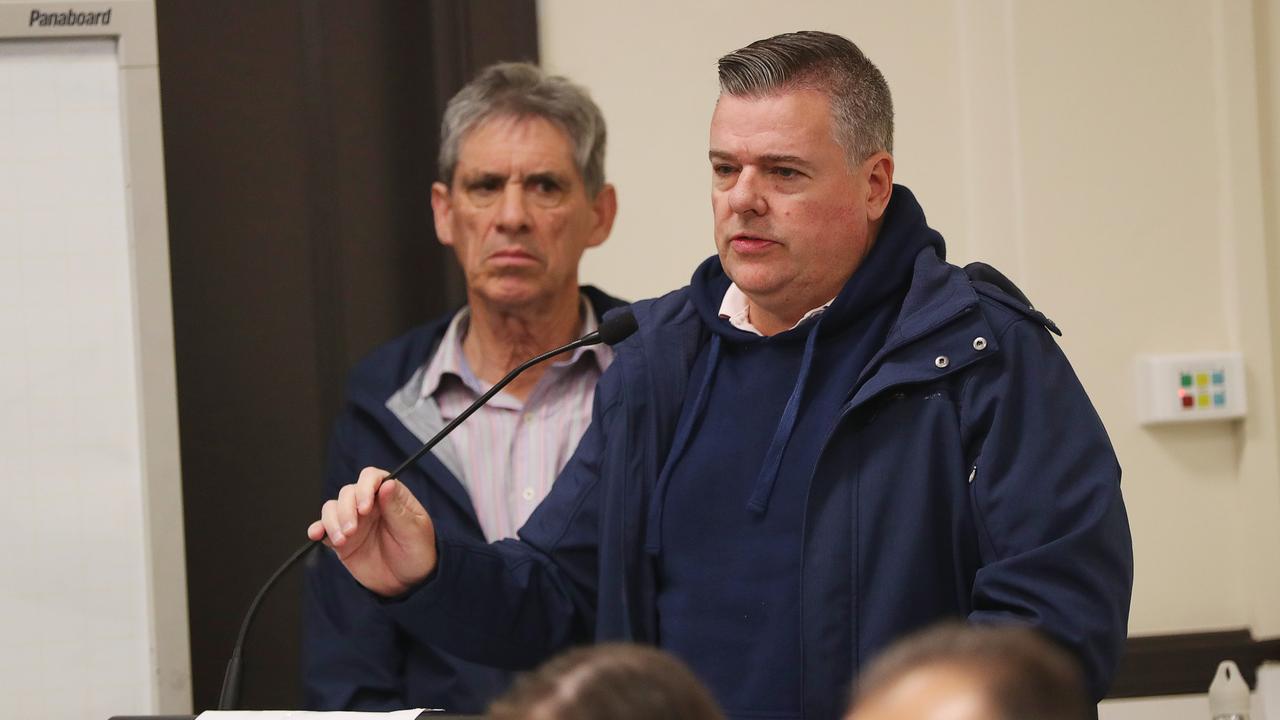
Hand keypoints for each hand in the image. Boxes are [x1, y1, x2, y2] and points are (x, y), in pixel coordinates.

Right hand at [307, 467, 437, 596]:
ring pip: (332, 507)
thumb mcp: (414, 532)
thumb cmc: (418, 552)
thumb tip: (387, 484)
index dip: (365, 487)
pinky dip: (318, 528)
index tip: (365, 507)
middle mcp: (370, 505)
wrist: (409, 582)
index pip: (373, 478)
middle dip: (346, 509)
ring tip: (342, 539)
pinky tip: (317, 534)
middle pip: (348, 492)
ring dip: (332, 520)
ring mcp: (354, 521)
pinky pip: (324, 528)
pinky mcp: (342, 540)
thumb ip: (398, 510)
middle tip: (352, 530)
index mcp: (391, 497)